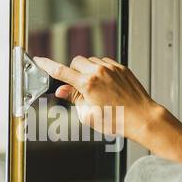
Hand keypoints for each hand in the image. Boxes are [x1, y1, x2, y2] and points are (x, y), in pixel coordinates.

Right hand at [33, 55, 162, 142]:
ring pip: (91, 61)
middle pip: (76, 62)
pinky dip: (101, 70)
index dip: (47, 65)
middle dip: (73, 72)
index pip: (61, 71)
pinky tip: (106, 85)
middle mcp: (99, 72)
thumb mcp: (88, 114)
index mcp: (88, 84)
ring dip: (88, 70)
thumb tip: (62, 91)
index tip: (39, 61)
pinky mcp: (121, 68)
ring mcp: (111, 68)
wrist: (142, 117)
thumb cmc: (116, 120)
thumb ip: (73, 99)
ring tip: (95, 89)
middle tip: (78, 87)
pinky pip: (105, 63)